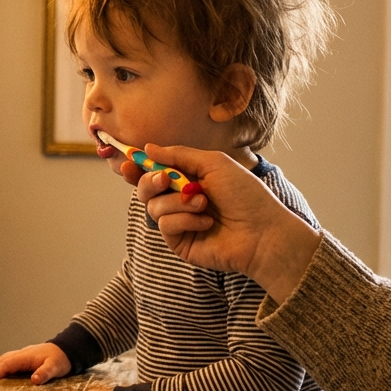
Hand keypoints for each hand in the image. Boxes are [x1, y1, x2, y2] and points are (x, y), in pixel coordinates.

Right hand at [0, 343, 72, 387]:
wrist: (68, 349)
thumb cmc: (61, 358)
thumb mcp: (55, 366)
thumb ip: (45, 373)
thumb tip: (34, 380)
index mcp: (25, 356)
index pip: (5, 364)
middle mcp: (21, 354)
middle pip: (0, 361)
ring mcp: (23, 355)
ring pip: (4, 361)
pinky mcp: (25, 358)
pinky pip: (10, 363)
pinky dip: (4, 370)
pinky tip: (6, 380)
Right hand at [135, 144, 321, 303]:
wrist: (262, 231)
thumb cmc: (245, 195)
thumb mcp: (213, 163)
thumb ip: (178, 155)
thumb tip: (148, 148)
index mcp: (189, 179)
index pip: (155, 171)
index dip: (138, 167)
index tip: (128, 162)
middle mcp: (180, 200)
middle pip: (145, 188)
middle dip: (150, 181)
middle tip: (166, 179)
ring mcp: (179, 222)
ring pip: (153, 206)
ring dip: (178, 202)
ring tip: (204, 203)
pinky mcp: (179, 242)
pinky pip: (165, 225)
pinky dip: (185, 219)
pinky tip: (207, 222)